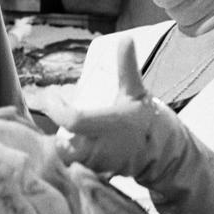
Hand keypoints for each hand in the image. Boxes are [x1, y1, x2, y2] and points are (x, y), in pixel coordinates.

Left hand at [52, 37, 151, 174]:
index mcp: (107, 126)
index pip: (71, 119)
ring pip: (67, 156)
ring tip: (69, 128)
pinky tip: (75, 144)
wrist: (163, 154)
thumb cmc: (148, 121)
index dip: (55, 107)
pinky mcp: (96, 175)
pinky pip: (75, 167)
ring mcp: (97, 165)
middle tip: (60, 114)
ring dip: (64, 142)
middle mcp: (99, 148)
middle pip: (61, 143)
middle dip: (57, 130)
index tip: (50, 96)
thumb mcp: (136, 92)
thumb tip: (125, 39)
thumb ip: (127, 67)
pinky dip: (72, 156)